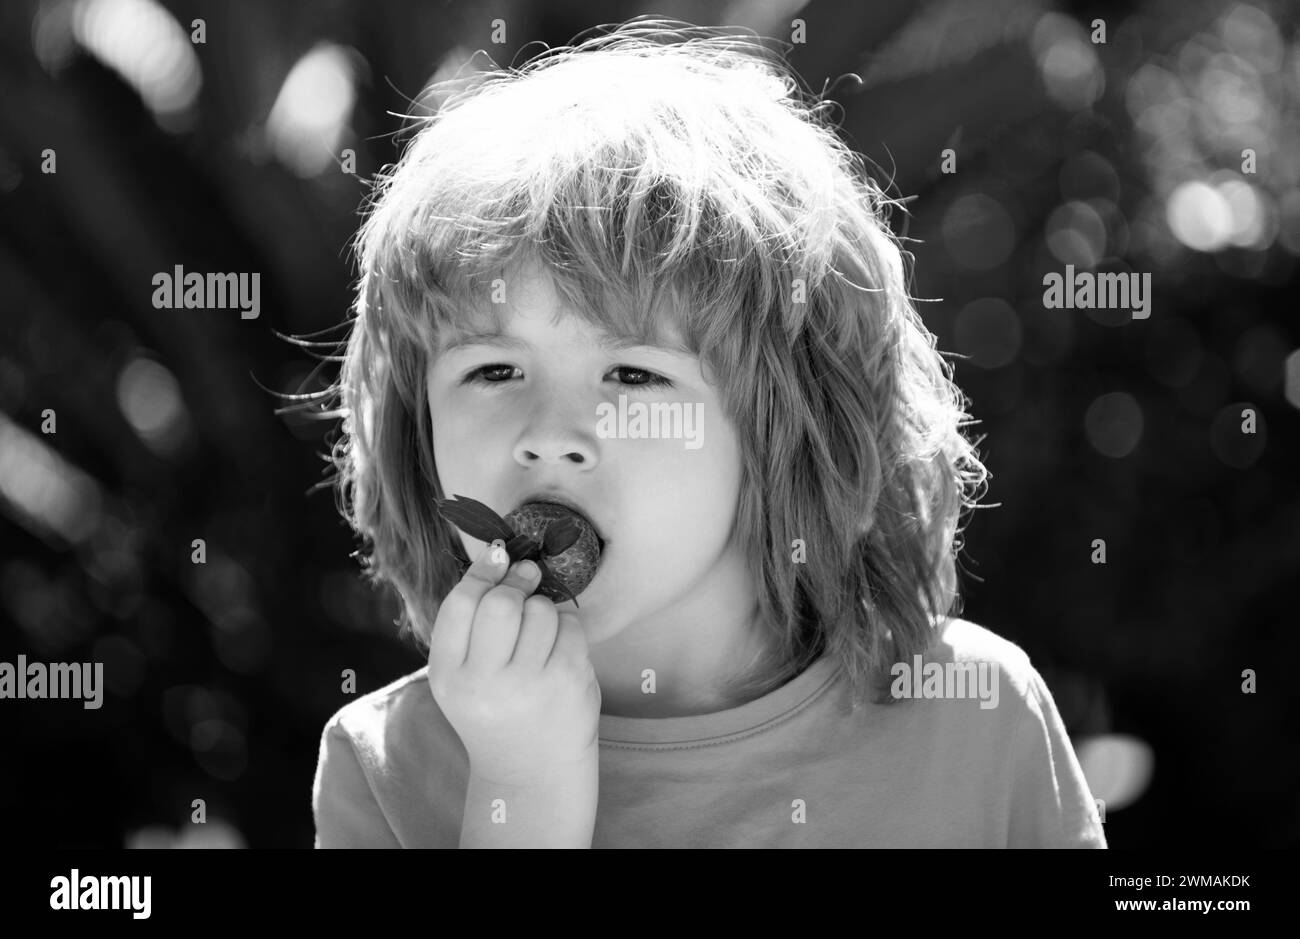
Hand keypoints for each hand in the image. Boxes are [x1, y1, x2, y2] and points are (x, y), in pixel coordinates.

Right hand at [427, 540, 601, 786]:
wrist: (531, 773)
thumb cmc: (498, 709)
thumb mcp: (466, 675)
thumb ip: (472, 622)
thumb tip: (497, 551)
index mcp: (448, 676)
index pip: (460, 604)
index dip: (482, 572)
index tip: (498, 557)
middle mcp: (483, 683)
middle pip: (501, 603)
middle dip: (517, 584)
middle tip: (526, 581)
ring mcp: (527, 686)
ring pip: (541, 610)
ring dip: (545, 609)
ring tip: (541, 633)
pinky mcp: (566, 684)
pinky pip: (571, 627)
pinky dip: (568, 629)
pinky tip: (560, 651)